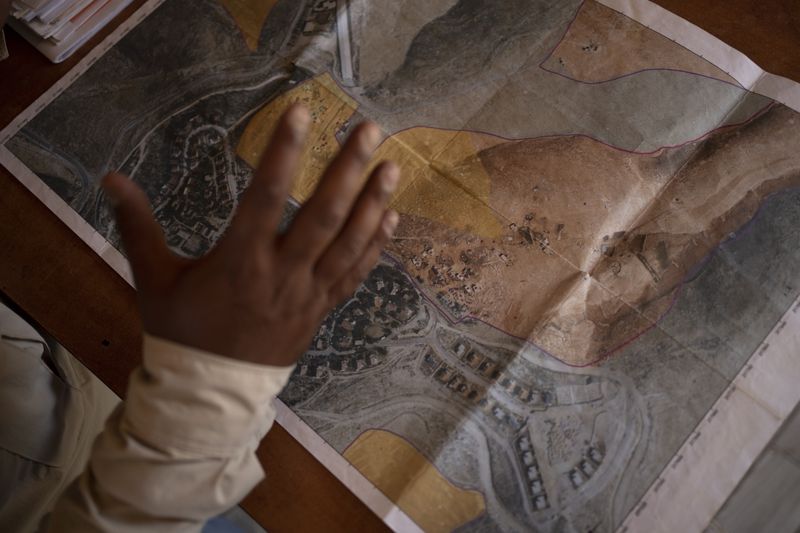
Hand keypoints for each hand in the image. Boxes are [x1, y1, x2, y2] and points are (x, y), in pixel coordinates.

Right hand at [103, 104, 398, 366]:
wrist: (210, 395)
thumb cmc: (181, 333)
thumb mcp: (154, 279)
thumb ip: (137, 227)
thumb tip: (111, 178)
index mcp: (240, 261)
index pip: (266, 196)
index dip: (284, 151)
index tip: (301, 111)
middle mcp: (282, 273)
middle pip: (323, 215)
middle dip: (348, 169)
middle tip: (370, 129)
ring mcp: (307, 293)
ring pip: (348, 243)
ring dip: (373, 203)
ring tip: (393, 167)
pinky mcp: (321, 309)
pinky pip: (354, 275)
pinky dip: (375, 246)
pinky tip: (391, 218)